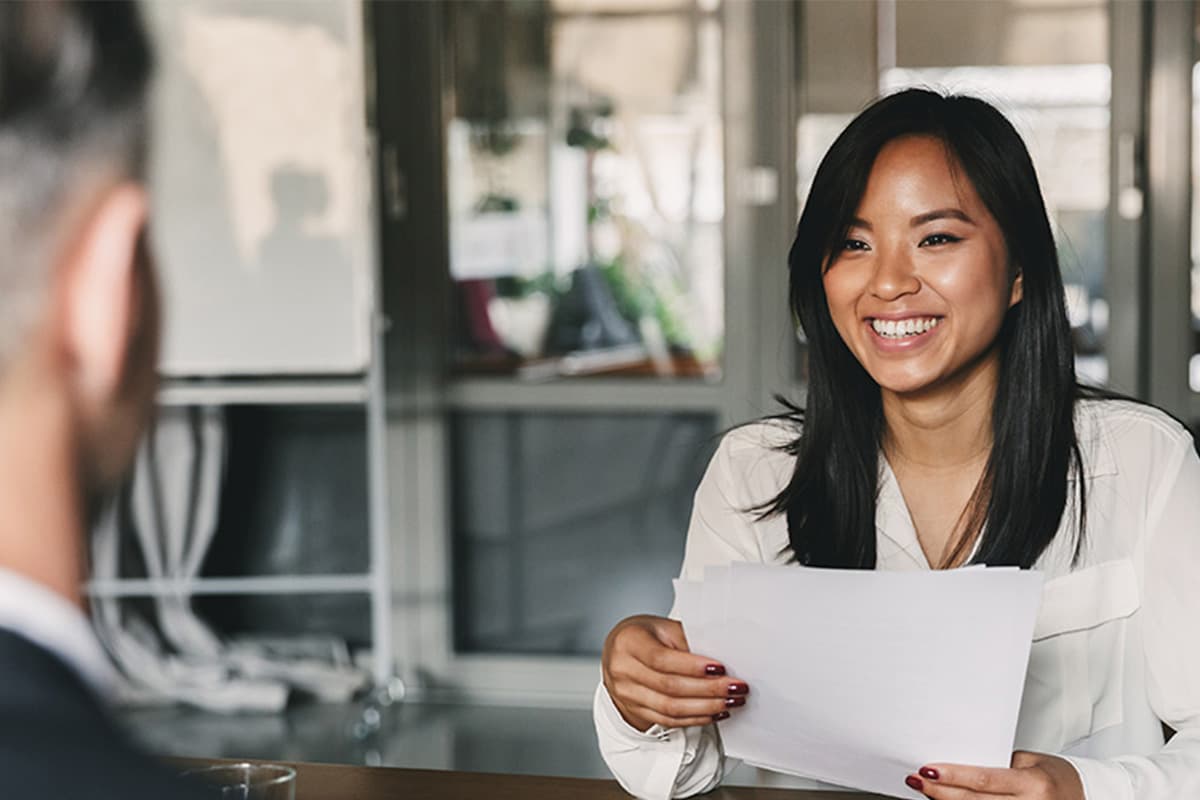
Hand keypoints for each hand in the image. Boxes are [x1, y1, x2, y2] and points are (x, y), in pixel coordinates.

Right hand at [601, 614, 749, 731]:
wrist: (620, 652)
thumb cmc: (645, 636)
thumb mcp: (663, 628)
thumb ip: (688, 641)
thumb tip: (724, 656)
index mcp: (629, 642)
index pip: (661, 659)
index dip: (692, 666)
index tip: (720, 668)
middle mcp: (623, 669)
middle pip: (669, 686)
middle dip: (708, 689)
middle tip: (736, 687)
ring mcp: (627, 694)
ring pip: (670, 708)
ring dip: (706, 707)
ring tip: (730, 701)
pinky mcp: (636, 711)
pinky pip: (669, 721)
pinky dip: (695, 718)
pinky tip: (714, 712)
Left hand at [904, 751, 1083, 799]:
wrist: (1086, 794)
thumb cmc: (1054, 775)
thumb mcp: (1028, 763)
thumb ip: (996, 767)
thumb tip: (957, 766)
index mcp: (1033, 784)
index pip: (984, 780)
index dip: (953, 776)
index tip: (927, 769)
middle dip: (941, 792)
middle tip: (916, 780)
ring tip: (927, 792)